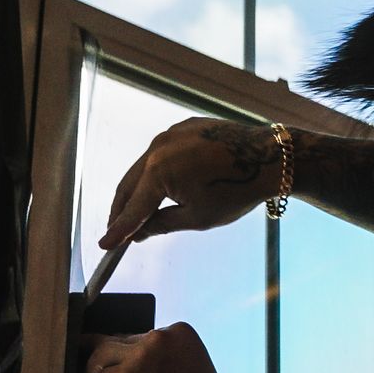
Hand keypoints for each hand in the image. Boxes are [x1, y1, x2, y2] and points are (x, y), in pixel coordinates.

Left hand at [83, 323, 227, 372]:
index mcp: (180, 332)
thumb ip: (171, 355)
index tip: (132, 361)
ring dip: (95, 365)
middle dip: (114, 355)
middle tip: (100, 361)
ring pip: (104, 351)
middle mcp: (158, 338)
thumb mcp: (195, 366)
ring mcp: (138, 357)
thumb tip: (140, 356)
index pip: (146, 334)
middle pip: (124, 340)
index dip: (136, 349)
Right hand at [101, 118, 282, 248]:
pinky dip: (155, 172)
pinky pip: (161, 153)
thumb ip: (161, 224)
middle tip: (117, 231)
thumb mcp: (197, 217)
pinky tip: (158, 188)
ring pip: (143, 167)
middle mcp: (158, 148)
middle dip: (122, 210)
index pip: (132, 209)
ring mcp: (170, 134)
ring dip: (137, 191)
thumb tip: (139, 232)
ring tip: (135, 213)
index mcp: (158, 172)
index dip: (118, 230)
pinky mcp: (184, 128)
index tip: (105, 245)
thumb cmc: (236, 191)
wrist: (268, 158)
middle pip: (130, 185)